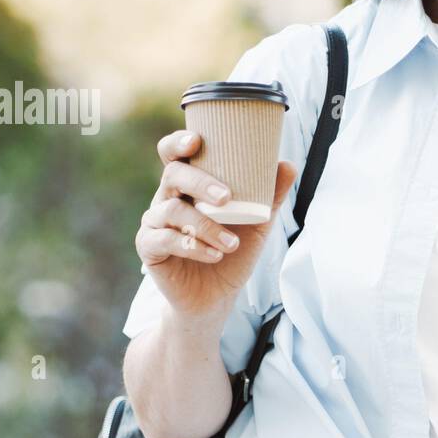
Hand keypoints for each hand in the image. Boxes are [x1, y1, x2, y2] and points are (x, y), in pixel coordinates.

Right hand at [134, 129, 296, 319]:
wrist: (216, 297)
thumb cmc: (232, 252)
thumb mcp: (257, 224)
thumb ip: (269, 196)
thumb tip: (288, 164)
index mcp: (189, 185)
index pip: (174, 154)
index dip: (178, 142)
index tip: (196, 141)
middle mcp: (167, 198)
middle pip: (173, 175)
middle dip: (200, 182)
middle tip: (227, 198)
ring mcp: (155, 222)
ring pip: (171, 209)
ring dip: (206, 226)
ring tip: (232, 244)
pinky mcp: (149, 248)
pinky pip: (165, 239)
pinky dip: (194, 247)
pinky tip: (215, 255)